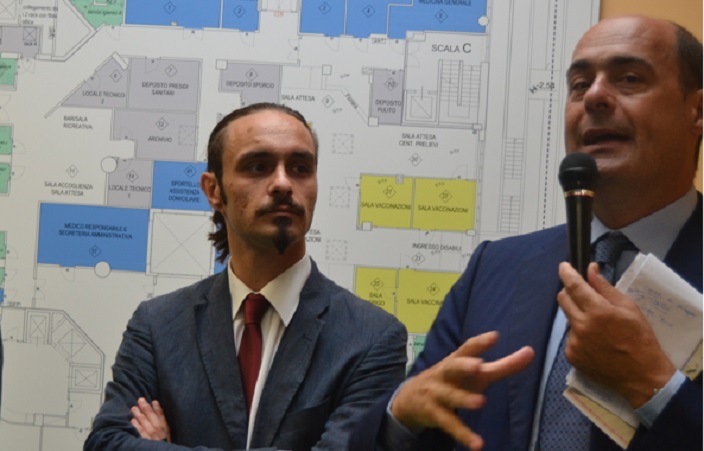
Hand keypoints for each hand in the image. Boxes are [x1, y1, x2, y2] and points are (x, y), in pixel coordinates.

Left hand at [130, 397, 170, 441]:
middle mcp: (159, 433)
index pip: (162, 417)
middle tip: (141, 400)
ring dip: (140, 416)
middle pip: (153, 419)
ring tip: (134, 408)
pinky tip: (133, 421)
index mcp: (166, 430)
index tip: (153, 401)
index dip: (158, 409)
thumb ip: (165, 425)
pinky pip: (141, 434)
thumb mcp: (168, 434)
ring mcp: (151, 438)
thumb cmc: (164, 444)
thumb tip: (158, 409)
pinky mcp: (144, 442)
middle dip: (146, 409)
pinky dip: (137, 427)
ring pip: (146, 425)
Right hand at [391, 331, 533, 449]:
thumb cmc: (453, 381)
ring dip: (463, 399)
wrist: (410, 399)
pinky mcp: (434, 414)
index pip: (467, 348)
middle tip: (479, 366)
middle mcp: (445, 374)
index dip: (480, 343)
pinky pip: (449, 424)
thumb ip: (503, 365)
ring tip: (481, 402)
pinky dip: (463, 434)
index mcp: (456, 361)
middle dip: (464, 365)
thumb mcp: (476, 373)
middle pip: (452, 367)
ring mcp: (437, 394)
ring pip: (449, 396)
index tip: (495, 336)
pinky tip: (478, 444)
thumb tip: (531, 352)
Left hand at [558, 262, 675, 407]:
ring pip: (568, 319)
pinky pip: (570, 338)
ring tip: (599, 327)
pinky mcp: (571, 356)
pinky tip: (596, 343)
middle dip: (570, 292)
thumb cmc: (640, 338)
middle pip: (563, 300)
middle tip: (582, 294)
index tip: (563, 266)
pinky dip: (579, 335)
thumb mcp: (629, 308)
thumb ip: (605, 288)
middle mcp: (581, 326)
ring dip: (578, 316)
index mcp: (597, 311)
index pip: (574, 286)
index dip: (566, 273)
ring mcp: (574, 342)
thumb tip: (590, 269)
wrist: (642, 376)